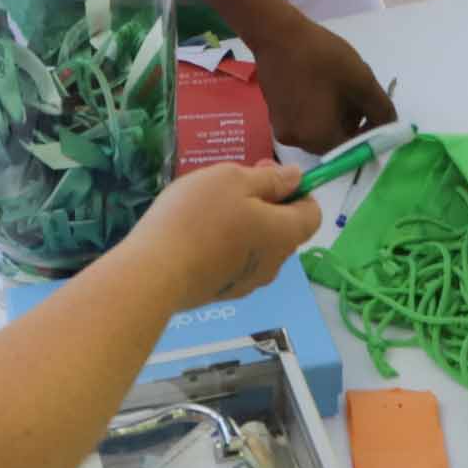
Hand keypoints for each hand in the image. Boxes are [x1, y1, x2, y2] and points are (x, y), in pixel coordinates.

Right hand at [121, 160, 321, 305]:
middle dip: (264, 202)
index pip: (312, 213)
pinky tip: (193, 233)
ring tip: (206, 206)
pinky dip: (223, 245)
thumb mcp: (234, 180)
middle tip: (230, 183)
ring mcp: (246, 283)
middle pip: (282, 228)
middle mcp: (273, 264)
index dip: (297, 190)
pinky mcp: (220, 292)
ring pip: (256, 245)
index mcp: (285, 235)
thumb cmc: (199, 217)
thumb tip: (297, 178)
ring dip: (242, 223)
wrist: (155, 273)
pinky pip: (232, 261)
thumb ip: (270, 179)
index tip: (266, 175)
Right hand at [245, 14, 393, 151]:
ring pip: (320, 130)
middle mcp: (297, 141)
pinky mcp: (275, 114)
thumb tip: (390, 128)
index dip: (369, 133)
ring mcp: (282, 128)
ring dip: (335, 114)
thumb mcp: (362, 81)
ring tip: (338, 85)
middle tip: (357, 92)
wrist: (277, 33)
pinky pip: (304, 120)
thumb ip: (382, 110)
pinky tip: (320, 84)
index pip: (353, 150)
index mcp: (318, 139)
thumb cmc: (322, 57)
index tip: (375, 110)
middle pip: (335, 142)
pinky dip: (317, 109)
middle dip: (352, 122)